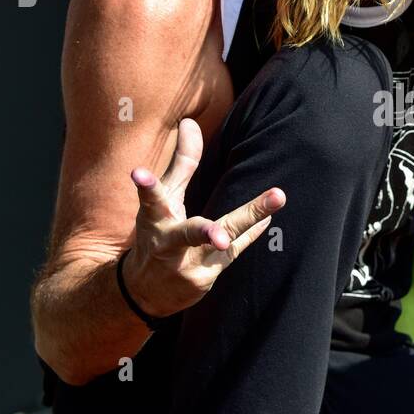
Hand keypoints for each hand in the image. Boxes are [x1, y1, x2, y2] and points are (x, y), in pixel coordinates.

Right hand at [124, 117, 285, 319]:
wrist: (146, 290)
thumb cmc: (158, 232)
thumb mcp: (165, 199)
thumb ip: (181, 162)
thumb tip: (190, 122)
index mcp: (155, 220)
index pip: (151, 199)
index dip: (145, 186)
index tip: (137, 173)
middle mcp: (170, 244)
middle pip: (192, 233)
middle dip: (208, 233)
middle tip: (220, 236)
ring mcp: (189, 266)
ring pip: (224, 244)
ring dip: (249, 221)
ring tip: (276, 198)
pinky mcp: (205, 279)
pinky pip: (235, 251)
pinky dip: (252, 231)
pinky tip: (268, 216)